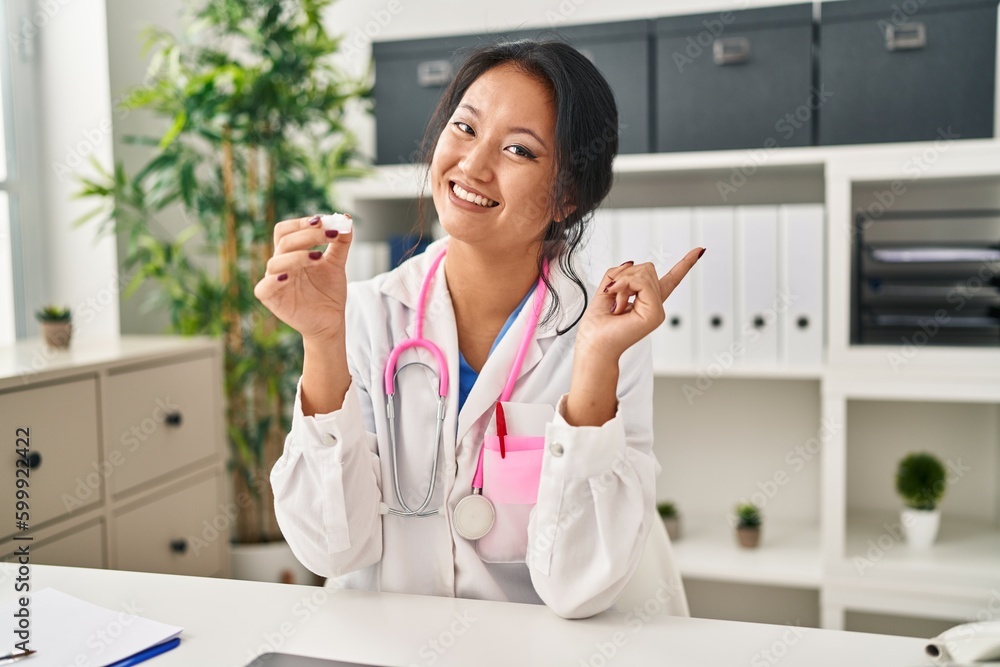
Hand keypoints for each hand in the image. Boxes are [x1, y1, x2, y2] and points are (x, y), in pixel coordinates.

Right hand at [253, 214, 352, 341]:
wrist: (331, 322)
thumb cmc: (329, 292)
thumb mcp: (337, 264)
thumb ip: (341, 243)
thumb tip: (346, 219)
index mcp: (291, 253)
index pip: (286, 230)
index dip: (301, 223)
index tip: (323, 221)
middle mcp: (281, 264)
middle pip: (284, 241)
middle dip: (307, 235)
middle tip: (329, 234)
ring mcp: (274, 281)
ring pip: (275, 262)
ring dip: (296, 256)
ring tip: (318, 257)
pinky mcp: (272, 300)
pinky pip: (264, 288)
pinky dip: (274, 280)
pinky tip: (289, 277)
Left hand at [576, 248, 704, 360]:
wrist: (594, 345)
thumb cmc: (597, 325)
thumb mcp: (606, 290)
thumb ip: (619, 274)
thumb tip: (630, 262)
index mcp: (646, 301)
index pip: (670, 280)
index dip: (685, 264)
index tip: (700, 251)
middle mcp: (655, 305)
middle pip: (647, 268)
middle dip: (625, 276)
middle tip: (614, 296)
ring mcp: (657, 310)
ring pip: (644, 272)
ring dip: (622, 283)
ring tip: (616, 305)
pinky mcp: (655, 313)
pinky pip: (641, 282)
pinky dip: (624, 286)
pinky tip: (618, 304)